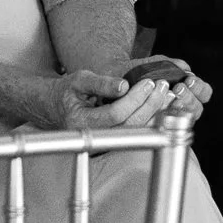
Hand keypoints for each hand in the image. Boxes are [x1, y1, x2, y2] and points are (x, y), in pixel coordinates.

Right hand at [25, 69, 174, 130]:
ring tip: (167, 94)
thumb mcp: (79, 80)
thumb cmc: (67, 91)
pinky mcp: (111, 142)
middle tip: (163, 86)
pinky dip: (150, 119)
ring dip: (154, 113)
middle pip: (129, 125)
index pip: (114, 113)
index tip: (148, 82)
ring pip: (134, 131)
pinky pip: (134, 132)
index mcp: (80, 121)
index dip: (135, 98)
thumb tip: (124, 86)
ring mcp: (102, 143)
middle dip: (149, 104)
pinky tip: (160, 106)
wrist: (55, 107)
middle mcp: (92, 136)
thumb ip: (100, 83)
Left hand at [111, 54, 211, 119]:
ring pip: (184, 118)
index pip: (204, 93)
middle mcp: (180, 105)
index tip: (188, 80)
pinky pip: (165, 125)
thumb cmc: (134, 71)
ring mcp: (168, 116)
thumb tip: (185, 68)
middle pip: (198, 108)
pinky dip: (165, 116)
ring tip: (170, 95)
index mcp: (186, 90)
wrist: (113, 77)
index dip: (200, 89)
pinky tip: (160, 110)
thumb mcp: (153, 64)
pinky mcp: (154, 124)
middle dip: (190, 97)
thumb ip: (170, 65)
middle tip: (179, 89)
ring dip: (180, 106)